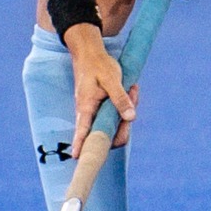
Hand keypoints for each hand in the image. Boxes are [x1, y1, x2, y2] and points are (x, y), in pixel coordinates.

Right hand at [66, 29, 135, 147]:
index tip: (77, 158)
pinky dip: (125, 104)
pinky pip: (116, 113)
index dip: (80, 145)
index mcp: (87, 107)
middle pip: (107, 132)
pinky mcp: (101, 107)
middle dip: (125, 122)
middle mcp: (89, 113)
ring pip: (114, 122)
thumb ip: (120, 99)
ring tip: (132, 88)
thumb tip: (131, 117)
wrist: (90, 52)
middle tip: (133, 95)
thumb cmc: (98, 65)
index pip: (82, 131)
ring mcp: (95, 111)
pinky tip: (130, 89)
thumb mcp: (112, 79)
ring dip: (127, 109)